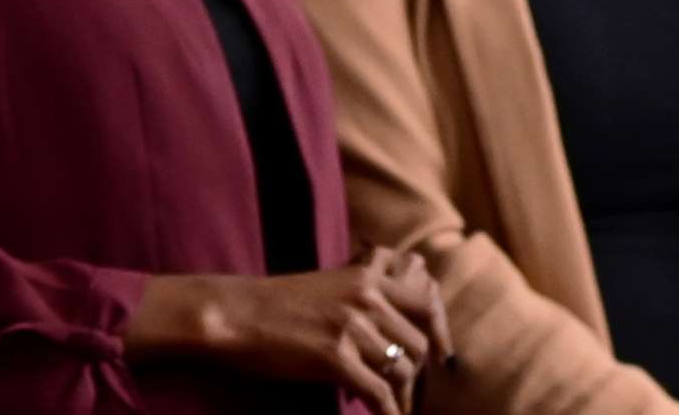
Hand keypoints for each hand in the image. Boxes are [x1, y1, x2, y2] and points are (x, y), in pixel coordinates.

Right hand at [207, 247, 454, 414]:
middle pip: (416, 344)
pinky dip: (386, 413)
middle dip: (412, 373)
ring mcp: (351, 326)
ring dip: (399, 396)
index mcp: (367, 277)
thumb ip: (365, 297)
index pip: (425, 303)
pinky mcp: (335, 356)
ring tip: (389, 407)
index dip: (439, 332)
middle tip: (401, 391)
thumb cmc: (278, 305)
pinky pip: (378, 394)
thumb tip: (394, 330)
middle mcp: (366, 297)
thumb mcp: (331, 286)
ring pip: (401, 370)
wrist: (236, 315)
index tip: (442, 358)